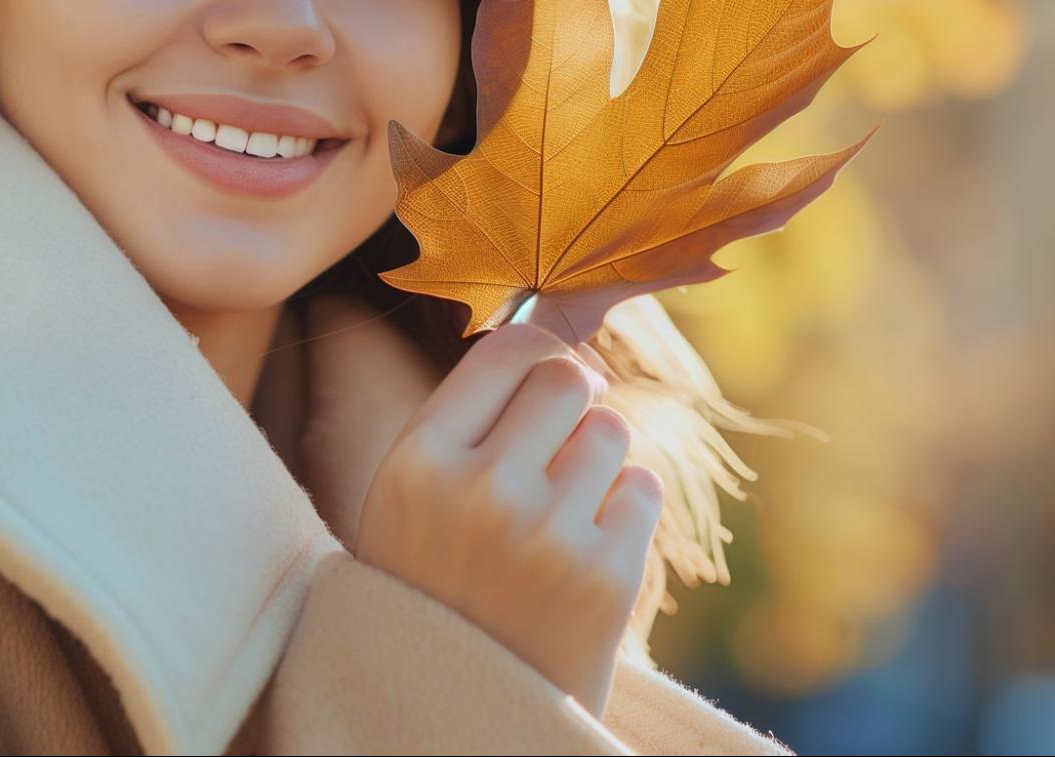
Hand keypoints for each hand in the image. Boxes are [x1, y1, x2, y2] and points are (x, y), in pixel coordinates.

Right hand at [352, 322, 662, 718]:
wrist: (459, 713)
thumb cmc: (436, 584)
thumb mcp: (410, 497)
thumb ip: (467, 419)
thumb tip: (557, 340)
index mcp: (416, 461)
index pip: (505, 350)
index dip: (537, 350)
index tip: (546, 373)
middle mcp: (481, 490)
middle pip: (567, 379)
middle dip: (573, 401)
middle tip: (561, 439)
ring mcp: (548, 535)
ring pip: (612, 431)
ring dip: (598, 459)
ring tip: (564, 508)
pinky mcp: (607, 577)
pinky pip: (643, 488)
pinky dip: (625, 508)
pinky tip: (587, 546)